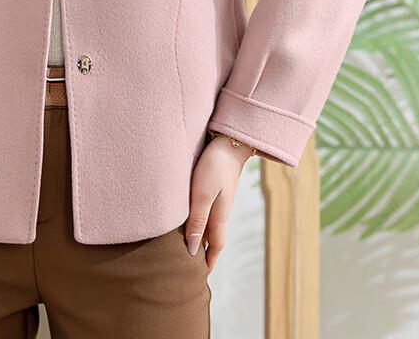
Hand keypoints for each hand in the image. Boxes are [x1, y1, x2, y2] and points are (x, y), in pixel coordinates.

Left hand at [184, 135, 253, 271]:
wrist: (228, 142)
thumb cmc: (214, 167)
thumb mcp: (202, 194)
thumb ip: (197, 220)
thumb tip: (192, 249)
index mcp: (219, 215)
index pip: (214, 245)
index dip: (208, 260)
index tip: (200, 274)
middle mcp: (220, 210)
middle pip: (212, 237)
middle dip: (205, 251)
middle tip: (192, 265)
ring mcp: (219, 198)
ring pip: (209, 223)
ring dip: (202, 235)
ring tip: (190, 245)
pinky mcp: (215, 187)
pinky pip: (207, 210)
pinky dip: (200, 219)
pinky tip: (192, 216)